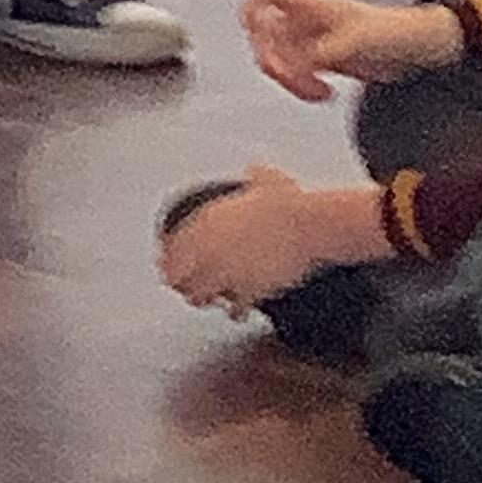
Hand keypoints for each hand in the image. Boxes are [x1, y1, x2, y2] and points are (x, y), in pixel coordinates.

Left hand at [159, 165, 338, 312]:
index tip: (171, 265)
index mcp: (208, 219)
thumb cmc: (292, 203)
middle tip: (189, 287)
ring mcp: (227, 270)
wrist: (311, 225)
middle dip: (183, 283)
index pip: (171, 247)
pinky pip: (232, 309)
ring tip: (214, 299)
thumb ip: (255, 176)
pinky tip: (240, 309)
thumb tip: (256, 170)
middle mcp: (210, 247)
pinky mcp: (247, 289)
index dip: (170, 259)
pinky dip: (236, 311)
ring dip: (205, 299)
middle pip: (176, 277)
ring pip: (199, 297)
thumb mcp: (267, 178)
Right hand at [241, 0, 460, 102]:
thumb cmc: (395, 32)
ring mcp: (314, 41)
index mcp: (312, 7)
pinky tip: (323, 93)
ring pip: (281, 60)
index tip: (254, 33)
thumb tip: (295, 65)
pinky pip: (297, 74)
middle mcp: (308, 21)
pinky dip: (303, 87)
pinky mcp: (323, 61)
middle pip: (266, 37)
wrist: (418, 49)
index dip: (252, 10)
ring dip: (292, 80)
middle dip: (275, 62)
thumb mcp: (354, 41)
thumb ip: (320, 54)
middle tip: (293, 77)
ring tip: (316, 90)